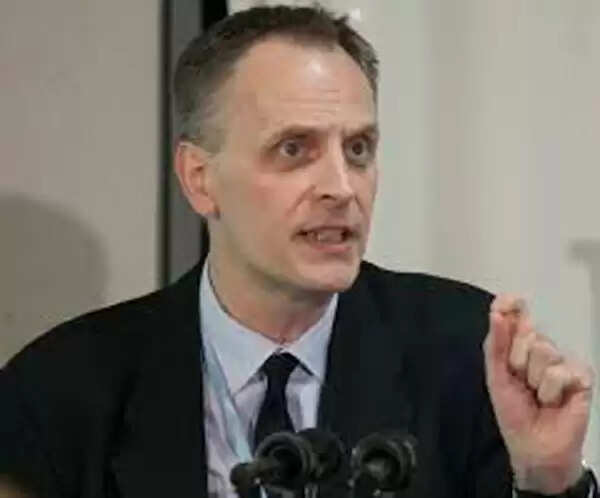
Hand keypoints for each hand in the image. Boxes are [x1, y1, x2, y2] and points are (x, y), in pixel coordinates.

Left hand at [483, 294, 594, 493]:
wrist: (534, 446)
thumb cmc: (514, 412)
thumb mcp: (497, 377)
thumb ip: (496, 344)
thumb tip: (497, 313)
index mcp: (518, 346)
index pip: (517, 315)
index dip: (511, 305)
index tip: (506, 301)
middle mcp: (542, 348)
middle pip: (529, 332)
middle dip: (516, 360)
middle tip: (520, 382)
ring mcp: (563, 361)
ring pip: (544, 350)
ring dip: (533, 379)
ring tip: (537, 395)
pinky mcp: (581, 377)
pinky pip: (561, 372)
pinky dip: (551, 391)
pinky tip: (554, 402)